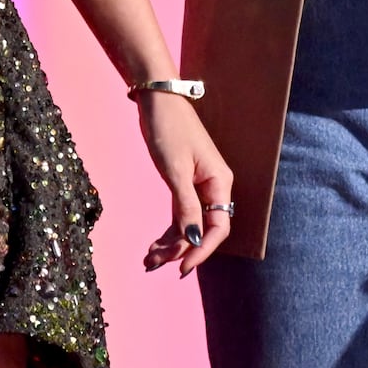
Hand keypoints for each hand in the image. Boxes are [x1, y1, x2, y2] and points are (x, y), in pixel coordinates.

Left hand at [133, 91, 233, 276]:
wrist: (158, 100)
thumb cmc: (168, 130)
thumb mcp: (175, 170)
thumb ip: (186, 207)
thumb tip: (193, 240)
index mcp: (219, 182)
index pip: (217, 227)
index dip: (201, 250)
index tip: (181, 267)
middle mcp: (213, 187)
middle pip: (202, 229)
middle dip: (180, 249)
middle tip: (153, 264)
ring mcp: (199, 185)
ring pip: (189, 225)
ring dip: (171, 244)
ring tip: (148, 260)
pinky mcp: (185, 182)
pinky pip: (181, 214)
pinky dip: (168, 231)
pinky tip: (153, 246)